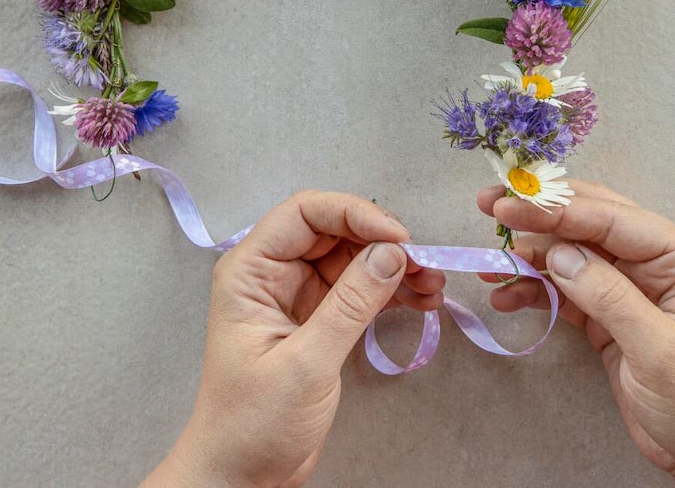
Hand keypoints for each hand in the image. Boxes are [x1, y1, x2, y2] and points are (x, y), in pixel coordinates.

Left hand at [142, 190, 444, 487]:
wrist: (241, 475)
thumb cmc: (252, 422)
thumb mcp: (305, 363)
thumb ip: (349, 304)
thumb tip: (392, 253)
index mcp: (251, 270)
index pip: (304, 214)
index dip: (354, 214)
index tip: (398, 237)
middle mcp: (274, 273)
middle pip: (334, 231)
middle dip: (382, 240)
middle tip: (424, 263)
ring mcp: (299, 295)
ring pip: (354, 258)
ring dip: (395, 266)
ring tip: (433, 285)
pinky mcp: (321, 319)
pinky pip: (361, 289)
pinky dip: (392, 290)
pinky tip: (422, 300)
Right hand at [478, 181, 674, 487]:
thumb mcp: (662, 354)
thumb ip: (612, 298)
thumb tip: (560, 254)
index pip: (612, 218)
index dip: (556, 208)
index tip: (508, 207)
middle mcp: (658, 262)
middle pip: (589, 222)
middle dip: (538, 214)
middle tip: (489, 206)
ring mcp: (633, 287)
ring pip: (572, 254)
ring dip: (530, 257)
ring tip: (489, 265)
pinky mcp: (611, 314)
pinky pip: (567, 289)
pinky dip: (536, 289)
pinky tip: (507, 296)